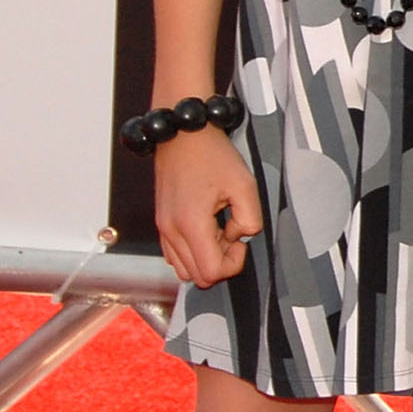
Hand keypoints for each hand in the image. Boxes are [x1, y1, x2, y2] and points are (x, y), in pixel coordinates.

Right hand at [154, 130, 260, 289]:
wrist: (184, 134)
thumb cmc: (211, 155)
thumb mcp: (245, 184)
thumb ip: (251, 219)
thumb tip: (241, 236)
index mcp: (190, 224)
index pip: (211, 273)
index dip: (233, 264)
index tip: (239, 242)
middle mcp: (171, 231)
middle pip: (197, 277)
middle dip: (220, 263)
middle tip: (231, 235)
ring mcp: (163, 228)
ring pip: (184, 270)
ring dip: (205, 258)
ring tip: (219, 231)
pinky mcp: (162, 223)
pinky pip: (175, 255)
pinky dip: (192, 251)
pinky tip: (206, 229)